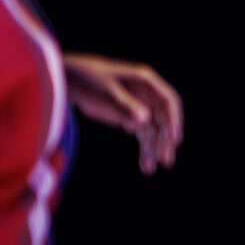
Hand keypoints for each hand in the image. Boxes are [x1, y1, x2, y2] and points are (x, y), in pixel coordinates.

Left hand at [64, 55, 182, 172]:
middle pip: (164, 119)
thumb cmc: (89, 76)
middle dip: (165, 140)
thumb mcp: (106, 88)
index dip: (174, 120)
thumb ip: (125, 103)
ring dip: (155, 148)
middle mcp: (148, 94)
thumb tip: (146, 120)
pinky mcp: (130, 116)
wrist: (70, 78)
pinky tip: (144, 163)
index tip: (174, 139)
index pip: (168, 101)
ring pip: (155, 130)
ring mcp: (140, 106)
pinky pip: (143, 134)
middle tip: (166, 160)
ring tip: (151, 168)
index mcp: (146, 81)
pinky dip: (144, 148)